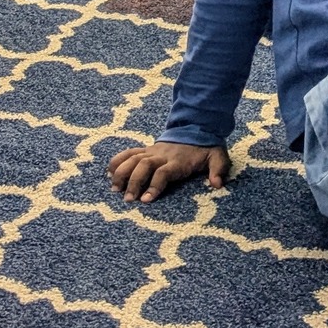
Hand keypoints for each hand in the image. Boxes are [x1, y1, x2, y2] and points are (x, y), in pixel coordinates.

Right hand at [107, 141, 229, 202]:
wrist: (195, 128)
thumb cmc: (205, 148)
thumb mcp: (218, 157)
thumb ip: (218, 170)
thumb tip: (217, 185)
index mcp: (178, 161)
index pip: (163, 173)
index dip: (154, 185)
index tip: (146, 200)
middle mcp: (161, 155)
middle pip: (143, 166)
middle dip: (133, 182)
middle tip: (128, 199)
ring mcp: (151, 151)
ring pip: (132, 159)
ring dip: (121, 173)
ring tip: (115, 189)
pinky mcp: (145, 149)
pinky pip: (128, 152)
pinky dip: (117, 160)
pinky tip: (108, 173)